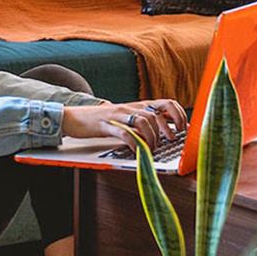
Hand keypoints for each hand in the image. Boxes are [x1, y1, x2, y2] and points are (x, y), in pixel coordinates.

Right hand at [61, 99, 187, 148]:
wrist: (75, 117)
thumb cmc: (103, 120)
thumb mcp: (127, 117)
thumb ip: (143, 121)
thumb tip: (166, 132)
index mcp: (139, 105)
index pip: (167, 103)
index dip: (178, 115)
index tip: (182, 129)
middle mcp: (131, 108)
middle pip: (156, 114)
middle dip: (166, 130)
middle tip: (169, 141)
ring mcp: (119, 116)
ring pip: (143, 122)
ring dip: (151, 138)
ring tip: (151, 150)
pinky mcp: (107, 126)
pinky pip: (125, 134)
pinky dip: (134, 144)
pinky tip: (137, 152)